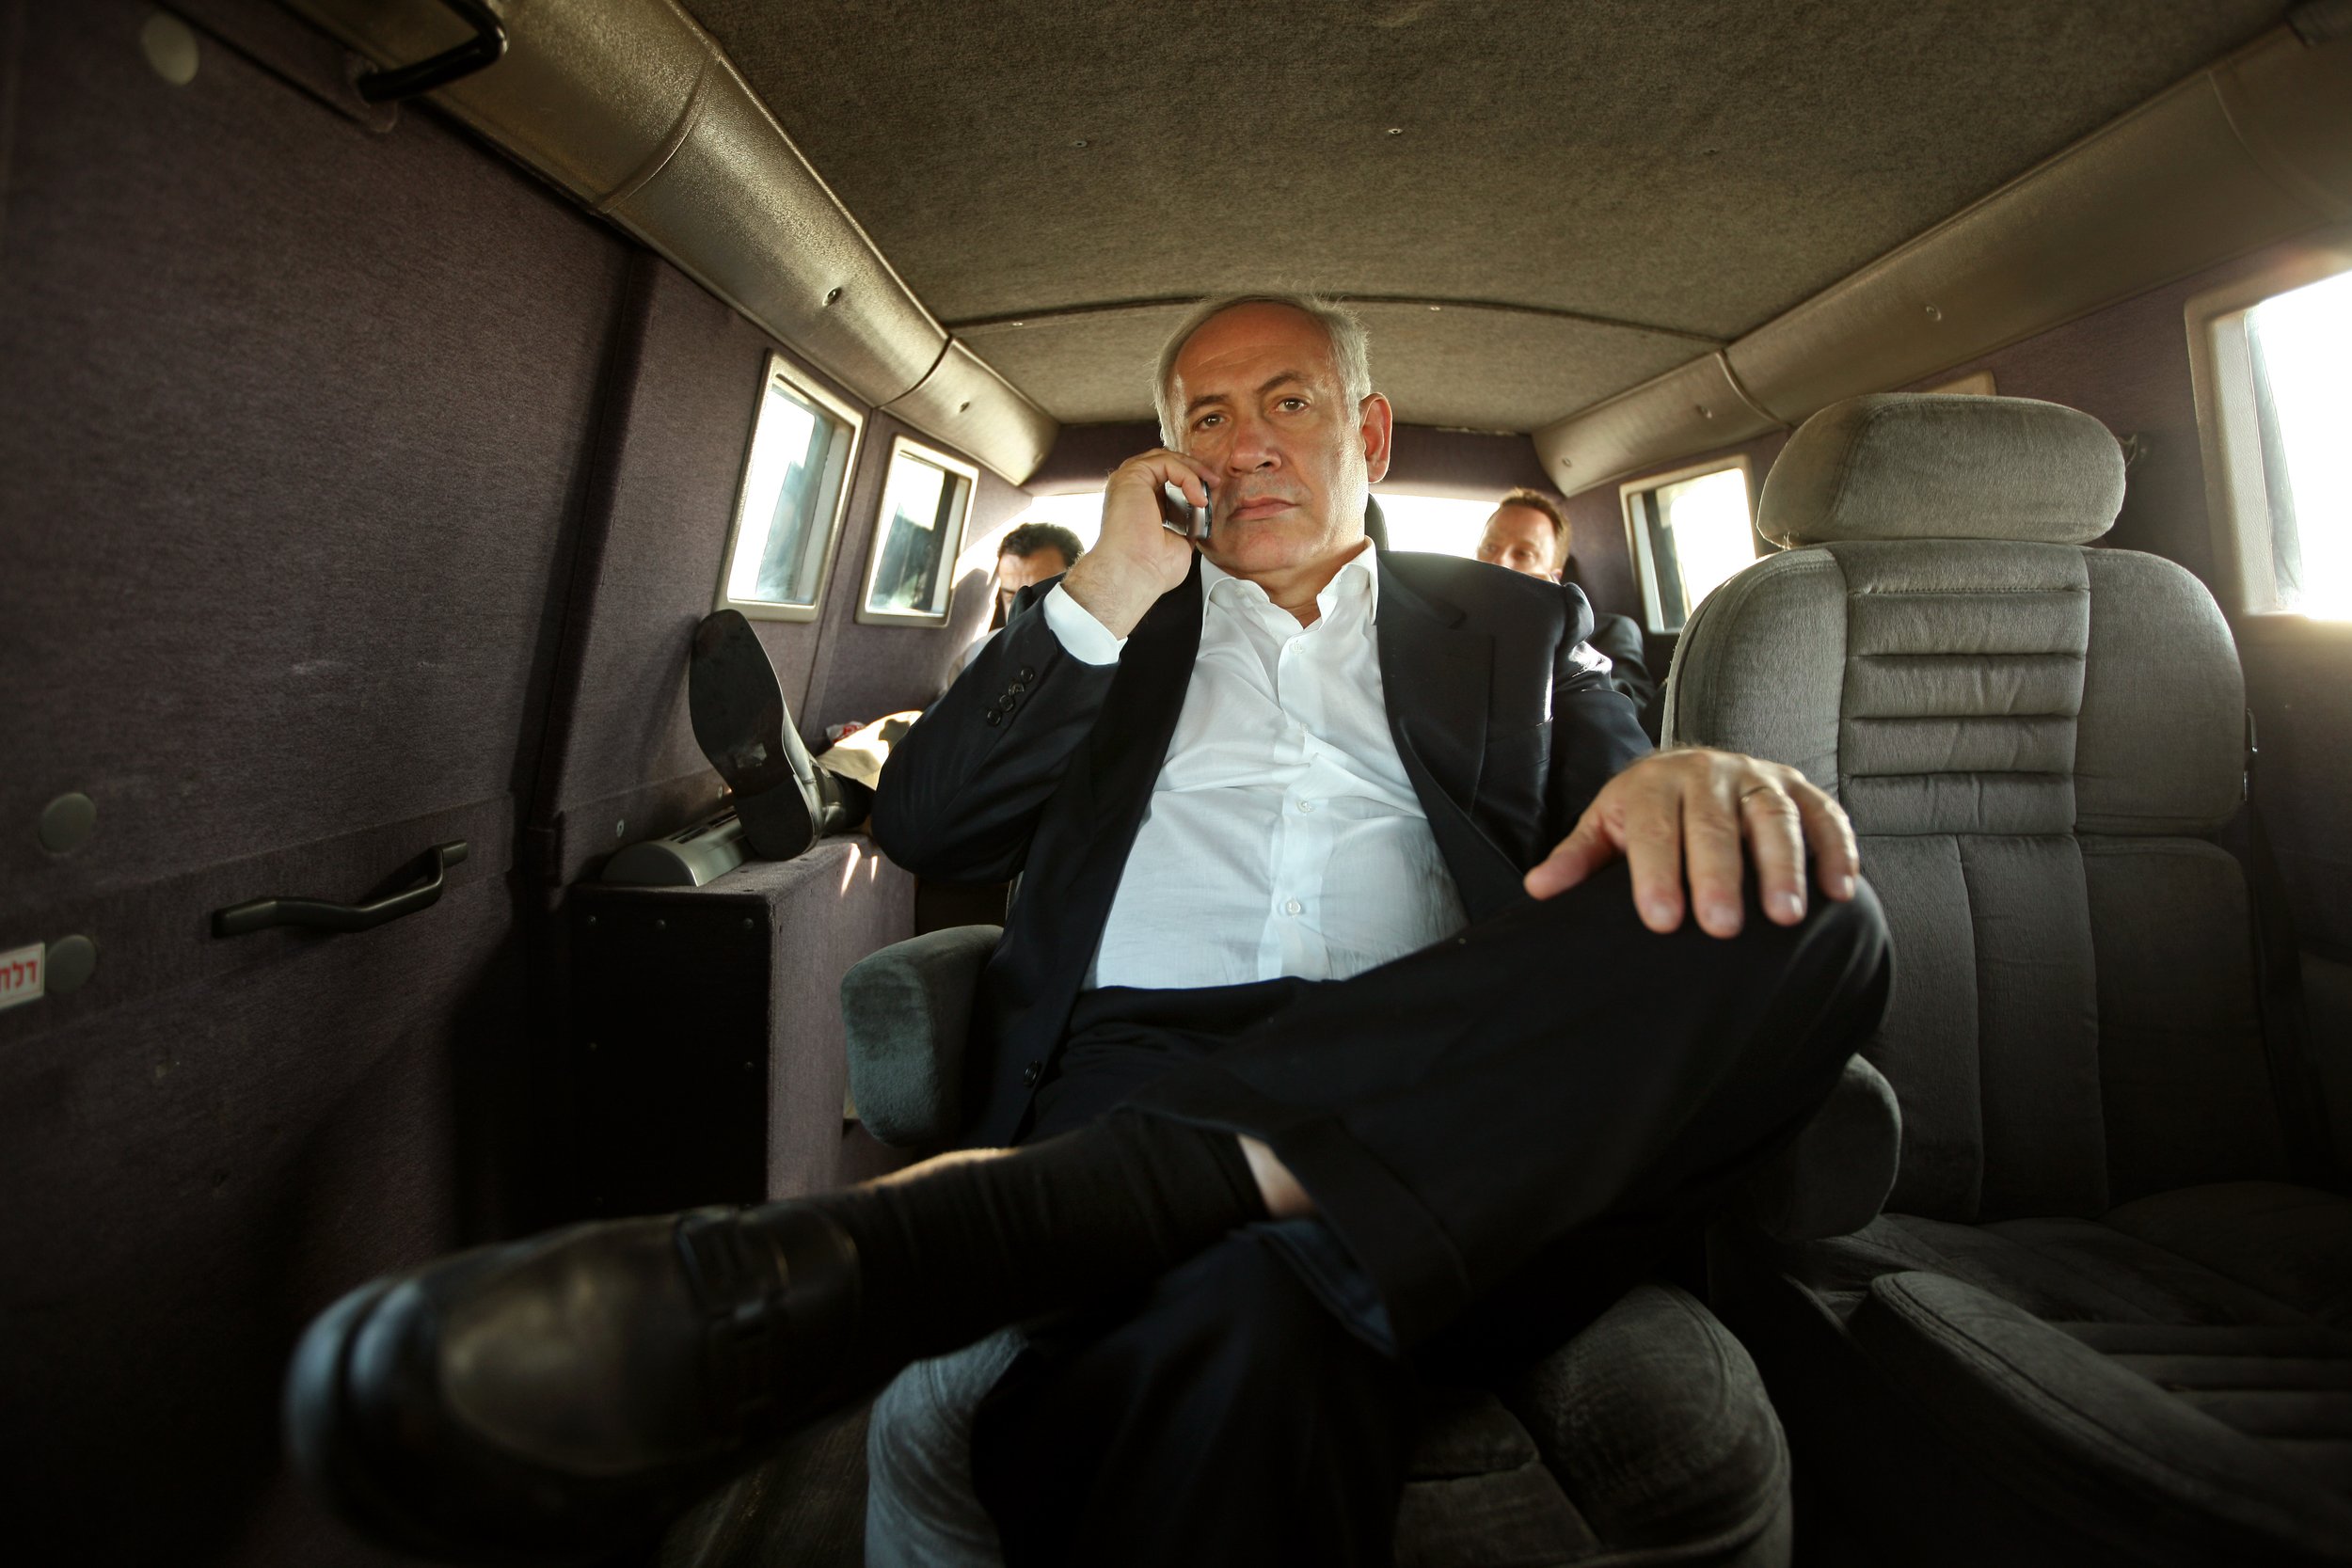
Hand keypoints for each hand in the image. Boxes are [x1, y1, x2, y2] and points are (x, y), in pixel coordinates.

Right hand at [1060, 449, 1214, 637]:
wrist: (1137, 574)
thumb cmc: (1152, 568)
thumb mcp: (1178, 542)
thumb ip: (1185, 525)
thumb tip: (1199, 519)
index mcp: (1138, 503)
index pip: (1165, 478)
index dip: (1190, 481)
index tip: (1209, 496)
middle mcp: (1130, 490)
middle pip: (1164, 462)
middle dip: (1193, 469)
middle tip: (1214, 483)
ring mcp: (1128, 481)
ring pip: (1165, 458)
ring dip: (1192, 470)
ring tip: (1209, 487)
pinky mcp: (1131, 476)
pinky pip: (1165, 463)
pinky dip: (1187, 476)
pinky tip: (1197, 497)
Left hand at [1524, 748, 1858, 937]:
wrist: (1689, 768)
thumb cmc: (1647, 812)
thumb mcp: (1607, 827)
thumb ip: (1579, 858)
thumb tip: (1539, 890)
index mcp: (1654, 783)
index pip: (1654, 829)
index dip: (1657, 875)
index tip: (1661, 921)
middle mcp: (1708, 774)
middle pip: (1715, 825)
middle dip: (1720, 875)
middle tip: (1722, 926)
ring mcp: (1758, 777)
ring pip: (1774, 817)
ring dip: (1783, 867)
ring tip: (1785, 916)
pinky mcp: (1799, 787)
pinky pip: (1824, 815)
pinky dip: (1835, 850)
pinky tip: (1840, 890)